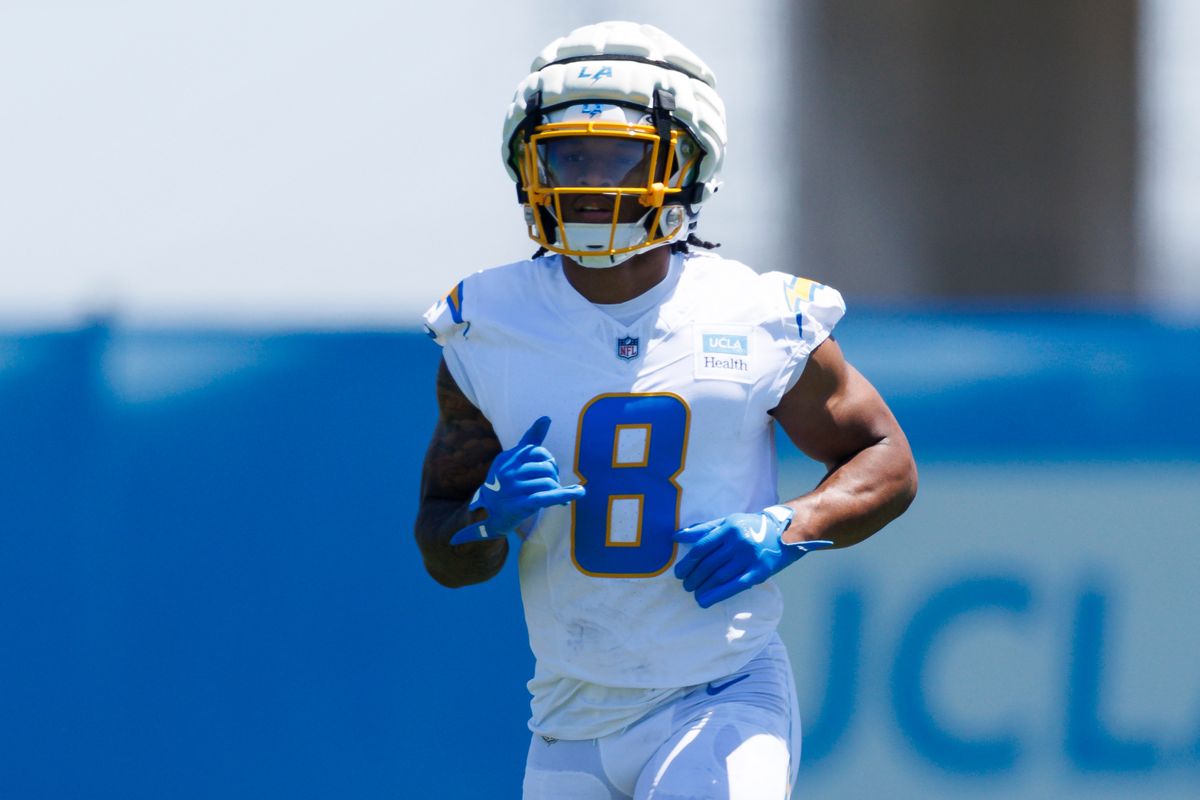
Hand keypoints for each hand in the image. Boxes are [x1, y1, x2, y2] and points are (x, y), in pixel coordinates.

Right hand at [449, 416, 584, 544]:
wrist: (490, 514)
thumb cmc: (506, 483)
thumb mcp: (514, 460)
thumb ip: (530, 439)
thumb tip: (547, 417)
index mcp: (507, 458)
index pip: (538, 451)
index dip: (548, 460)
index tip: (549, 470)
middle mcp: (508, 472)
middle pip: (546, 467)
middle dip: (554, 475)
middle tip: (552, 485)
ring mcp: (514, 489)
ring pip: (549, 482)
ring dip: (557, 489)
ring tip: (554, 495)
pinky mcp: (521, 505)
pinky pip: (548, 497)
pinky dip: (565, 495)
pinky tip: (579, 493)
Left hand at [672, 506, 832, 607]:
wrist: (787, 531)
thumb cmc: (752, 526)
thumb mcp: (729, 521)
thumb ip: (704, 529)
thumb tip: (676, 536)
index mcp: (729, 527)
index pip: (701, 548)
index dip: (688, 563)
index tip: (679, 573)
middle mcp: (738, 542)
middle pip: (708, 564)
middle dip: (693, 577)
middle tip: (686, 586)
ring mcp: (749, 557)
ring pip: (719, 576)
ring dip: (703, 588)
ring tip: (694, 594)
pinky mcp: (759, 572)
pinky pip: (734, 586)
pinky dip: (717, 595)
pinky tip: (705, 601)